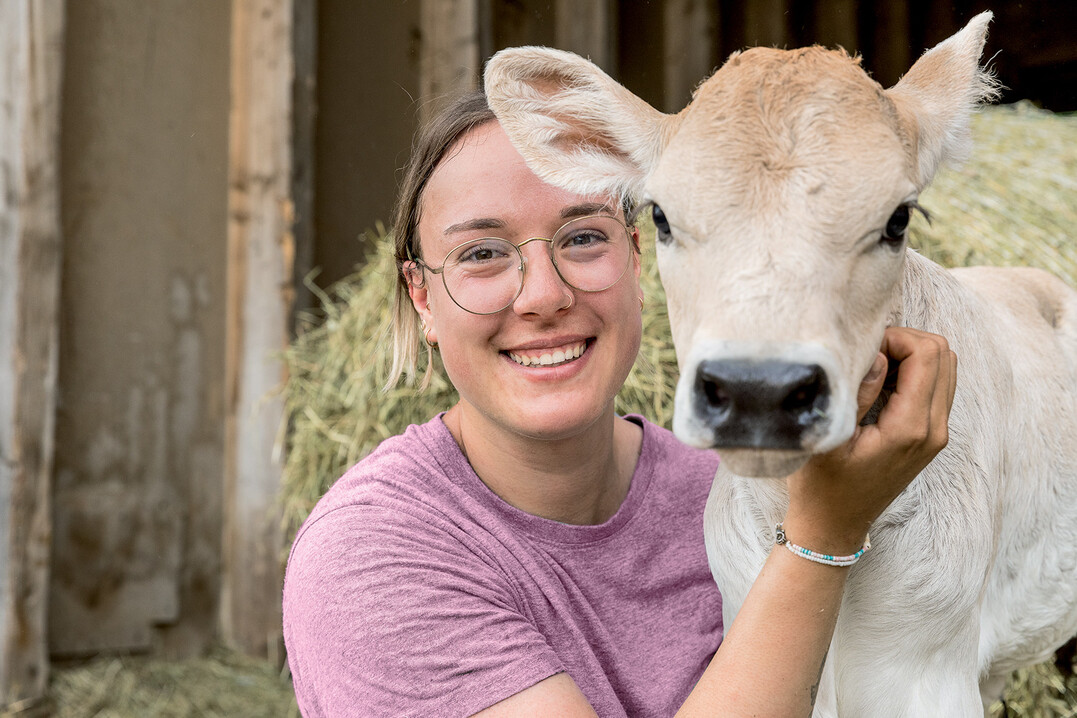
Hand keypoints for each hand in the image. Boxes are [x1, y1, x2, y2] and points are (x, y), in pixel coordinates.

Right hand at [783, 327, 957, 554]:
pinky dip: (914, 371)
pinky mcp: (930, 436)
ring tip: (873, 366)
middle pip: (943, 354)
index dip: (894, 337)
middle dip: (905, 341)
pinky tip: (881, 382)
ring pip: (945, 366)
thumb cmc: (821, 486)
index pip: (926, 354)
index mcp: (910, 427)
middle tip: (867, 353)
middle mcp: (933, 429)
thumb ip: (859, 391)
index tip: (862, 348)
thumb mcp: (829, 436)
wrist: (833, 525)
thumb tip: (877, 354)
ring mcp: (936, 434)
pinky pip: (937, 386)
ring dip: (911, 355)